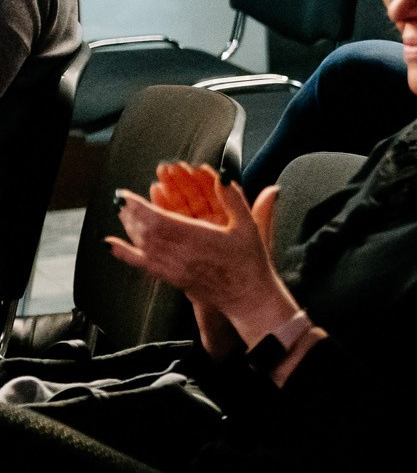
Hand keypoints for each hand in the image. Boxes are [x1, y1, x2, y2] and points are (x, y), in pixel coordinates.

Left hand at [104, 164, 300, 358]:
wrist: (247, 297)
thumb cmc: (249, 262)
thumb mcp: (248, 226)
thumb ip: (234, 198)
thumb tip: (224, 175)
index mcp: (199, 238)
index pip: (158, 220)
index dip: (139, 206)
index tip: (127, 195)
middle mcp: (181, 255)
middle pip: (145, 231)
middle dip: (130, 213)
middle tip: (120, 199)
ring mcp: (174, 268)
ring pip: (142, 245)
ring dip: (128, 227)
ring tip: (121, 213)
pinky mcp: (172, 278)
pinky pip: (143, 264)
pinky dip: (124, 253)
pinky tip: (111, 245)